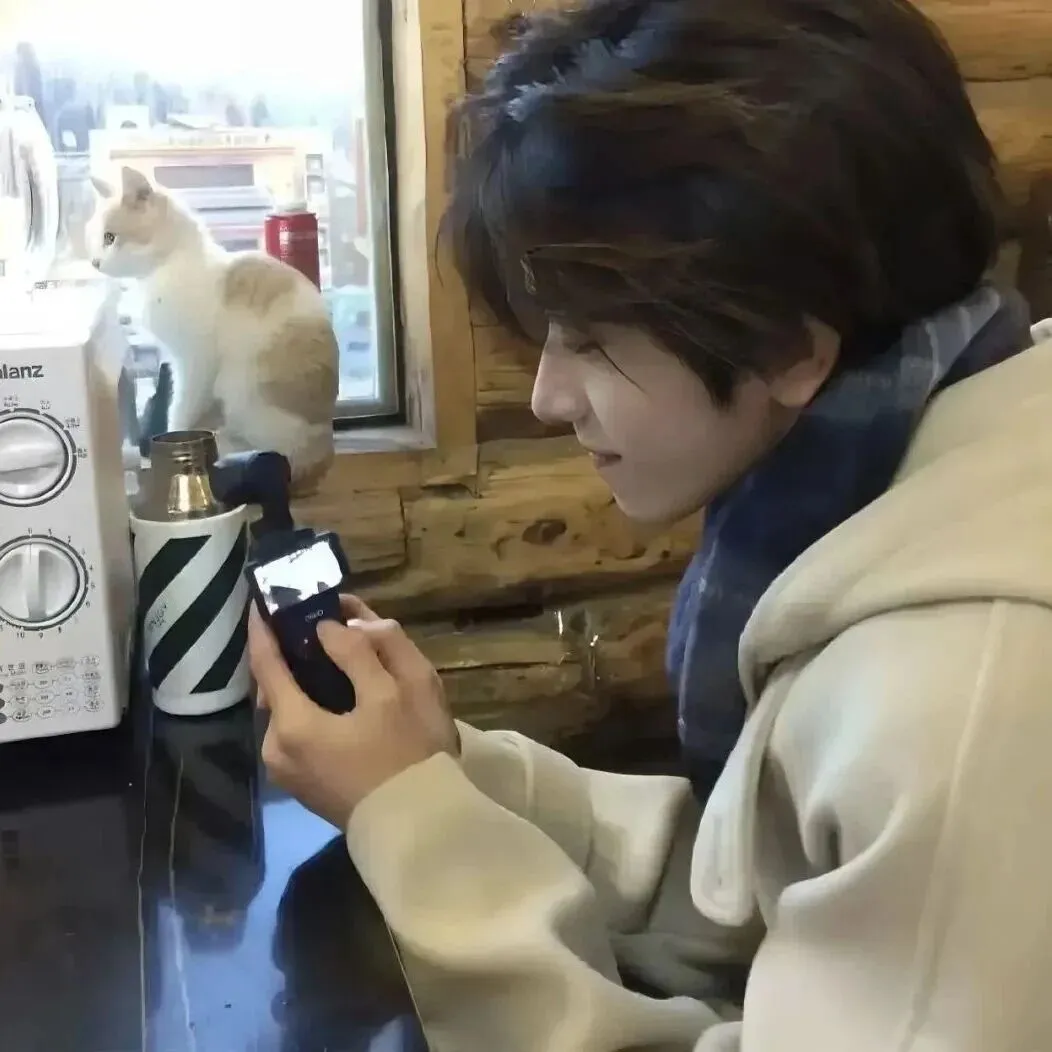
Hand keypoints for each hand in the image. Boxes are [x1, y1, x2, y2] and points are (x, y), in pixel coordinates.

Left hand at [248, 594, 458, 827]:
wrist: (424, 830)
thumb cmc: (411, 754)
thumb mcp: (397, 689)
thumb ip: (360, 649)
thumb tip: (331, 629)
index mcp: (292, 724)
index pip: (266, 662)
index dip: (264, 627)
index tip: (262, 598)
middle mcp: (277, 750)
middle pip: (278, 687)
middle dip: (296, 654)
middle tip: (327, 626)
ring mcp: (289, 774)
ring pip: (291, 711)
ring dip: (308, 682)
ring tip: (344, 659)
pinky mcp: (307, 787)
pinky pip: (301, 733)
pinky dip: (315, 708)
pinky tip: (346, 699)